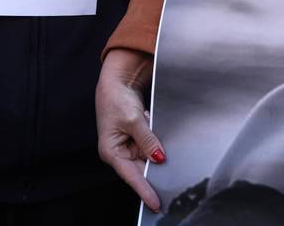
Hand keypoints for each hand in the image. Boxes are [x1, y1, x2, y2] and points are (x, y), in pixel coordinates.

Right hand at [96, 48, 163, 212]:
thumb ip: (147, 140)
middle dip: (155, 170)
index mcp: (111, 151)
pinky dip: (157, 141)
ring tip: (158, 139)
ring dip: (156, 151)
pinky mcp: (137, 138)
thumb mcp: (133, 119)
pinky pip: (150, 146)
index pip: (131, 176)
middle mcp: (119, 151)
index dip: (144, 190)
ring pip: (148, 158)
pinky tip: (156, 128)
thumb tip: (159, 158)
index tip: (156, 203)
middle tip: (172, 177)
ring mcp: (128, 145)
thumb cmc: (116, 98)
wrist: (118, 79)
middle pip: (141, 170)